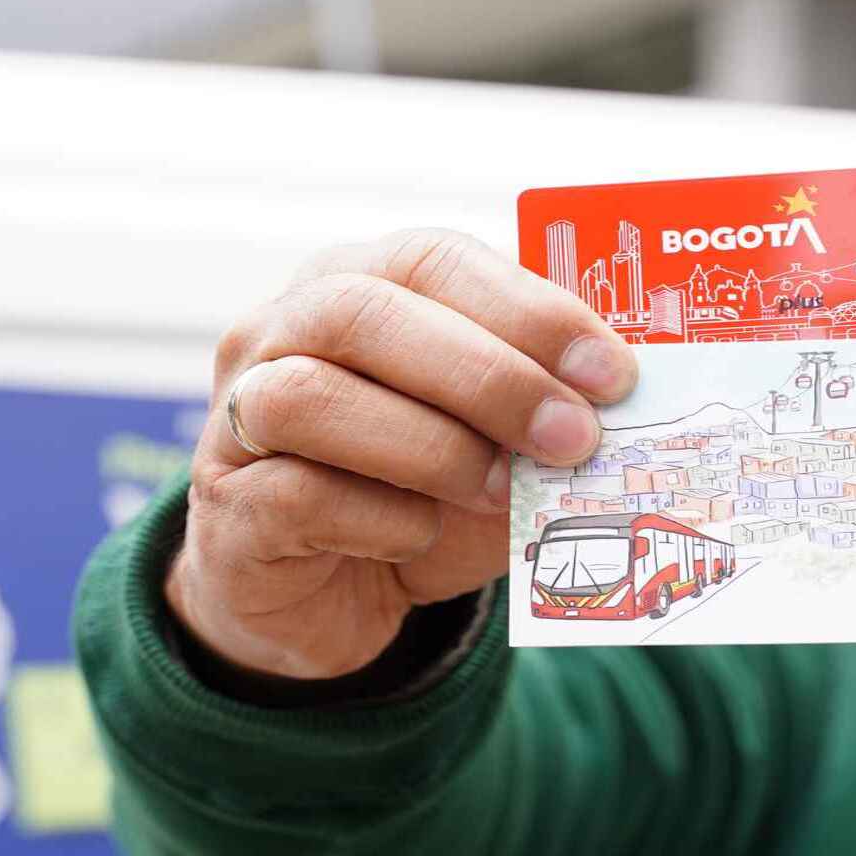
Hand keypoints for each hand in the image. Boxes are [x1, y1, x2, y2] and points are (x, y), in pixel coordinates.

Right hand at [165, 230, 636, 678]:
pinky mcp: (228, 506)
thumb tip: (626, 405)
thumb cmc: (413, 495)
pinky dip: (381, 518)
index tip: (612, 372)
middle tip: (574, 436)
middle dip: (489, 375)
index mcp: (358, 285)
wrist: (324, 596)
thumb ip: (542, 414)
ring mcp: (240, 415)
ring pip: (313, 396)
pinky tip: (419, 535)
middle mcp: (283, 331)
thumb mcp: (493, 444)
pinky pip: (298, 494)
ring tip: (500, 489)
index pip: (433, 260)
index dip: (527, 310)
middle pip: (367, 312)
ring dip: (431, 445)